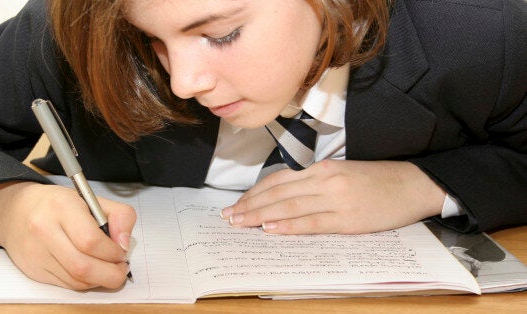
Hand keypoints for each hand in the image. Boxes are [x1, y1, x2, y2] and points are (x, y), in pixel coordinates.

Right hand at [0, 181, 135, 289]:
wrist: (15, 211)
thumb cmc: (56, 205)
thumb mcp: (91, 198)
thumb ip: (118, 216)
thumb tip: (124, 244)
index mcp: (61, 207)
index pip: (91, 241)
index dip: (113, 252)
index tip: (122, 252)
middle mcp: (44, 230)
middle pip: (83, 266)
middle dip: (110, 273)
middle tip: (121, 268)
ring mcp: (36, 253)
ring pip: (76, 280)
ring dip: (99, 279)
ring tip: (108, 268)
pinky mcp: (34, 270)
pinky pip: (67, 285)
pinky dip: (85, 282)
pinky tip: (90, 270)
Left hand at [220, 160, 444, 234]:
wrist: (413, 184)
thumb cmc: (376, 180)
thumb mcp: (342, 172)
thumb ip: (313, 182)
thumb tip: (284, 196)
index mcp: (322, 168)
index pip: (278, 180)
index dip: (254, 193)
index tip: (237, 203)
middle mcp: (324, 180)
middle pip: (277, 193)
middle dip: (249, 205)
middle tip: (228, 216)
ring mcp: (335, 199)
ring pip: (288, 207)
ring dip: (260, 216)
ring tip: (240, 223)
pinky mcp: (347, 218)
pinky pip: (311, 223)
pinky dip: (288, 226)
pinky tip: (270, 230)